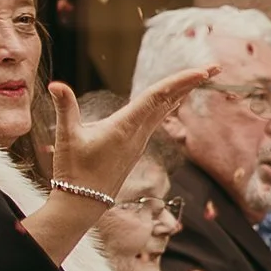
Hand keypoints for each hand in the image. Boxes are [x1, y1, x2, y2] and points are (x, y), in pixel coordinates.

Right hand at [47, 67, 210, 202]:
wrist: (83, 204)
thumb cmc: (74, 172)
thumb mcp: (67, 137)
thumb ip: (65, 108)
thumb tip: (55, 84)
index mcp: (126, 127)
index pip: (157, 97)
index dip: (179, 81)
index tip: (201, 71)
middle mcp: (138, 133)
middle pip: (169, 101)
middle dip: (191, 82)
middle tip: (215, 66)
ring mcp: (138, 141)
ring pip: (165, 110)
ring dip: (182, 92)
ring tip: (200, 77)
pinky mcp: (134, 147)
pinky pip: (157, 119)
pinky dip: (168, 104)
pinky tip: (174, 99)